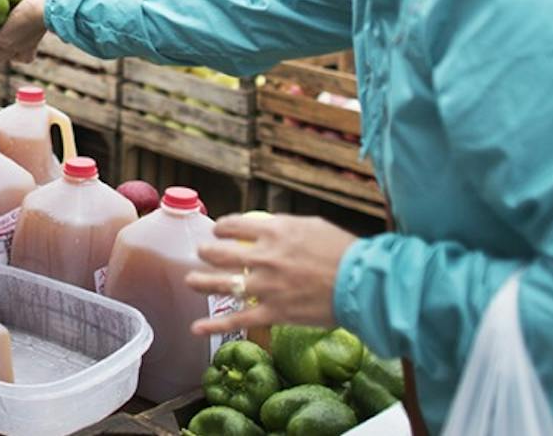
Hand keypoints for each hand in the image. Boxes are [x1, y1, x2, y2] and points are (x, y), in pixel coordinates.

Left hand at [186, 214, 356, 335]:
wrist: (362, 284)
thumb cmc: (344, 252)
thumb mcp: (312, 226)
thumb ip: (286, 228)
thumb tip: (271, 228)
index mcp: (274, 231)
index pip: (235, 225)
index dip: (222, 227)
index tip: (218, 230)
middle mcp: (265, 257)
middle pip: (222, 253)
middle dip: (206, 252)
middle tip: (201, 253)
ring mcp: (267, 286)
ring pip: (223, 284)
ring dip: (201, 282)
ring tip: (190, 281)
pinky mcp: (273, 312)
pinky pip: (237, 319)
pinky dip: (214, 325)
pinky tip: (196, 328)